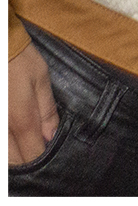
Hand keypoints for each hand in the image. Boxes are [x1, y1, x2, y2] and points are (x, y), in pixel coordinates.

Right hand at [8, 44, 58, 163]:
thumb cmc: (18, 59)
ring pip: (2, 154)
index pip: (32, 154)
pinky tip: (11, 136)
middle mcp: (1, 128)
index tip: (50, 155)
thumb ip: (46, 111)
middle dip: (26, 160)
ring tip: (25, 141)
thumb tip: (51, 137)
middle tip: (37, 147)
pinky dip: (5, 146)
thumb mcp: (41, 80)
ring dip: (13, 154)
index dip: (42, 159)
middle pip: (13, 160)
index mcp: (21, 119)